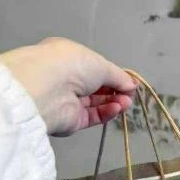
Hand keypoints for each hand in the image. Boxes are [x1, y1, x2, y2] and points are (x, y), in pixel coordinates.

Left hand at [0, 37, 136, 136]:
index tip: (129, 82)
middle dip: (116, 90)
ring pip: (96, 103)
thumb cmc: (72, 66)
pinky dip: (106, 112)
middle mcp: (67, 79)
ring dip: (114, 101)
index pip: (94, 68)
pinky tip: (117, 108)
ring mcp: (68, 101)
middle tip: (130, 94)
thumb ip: (118, 76)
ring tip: (127, 102)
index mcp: (69, 58)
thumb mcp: (100, 64)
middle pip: (97, 87)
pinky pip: (93, 116)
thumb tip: (132, 84)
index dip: (113, 75)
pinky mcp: (71, 120)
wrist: (48, 90)